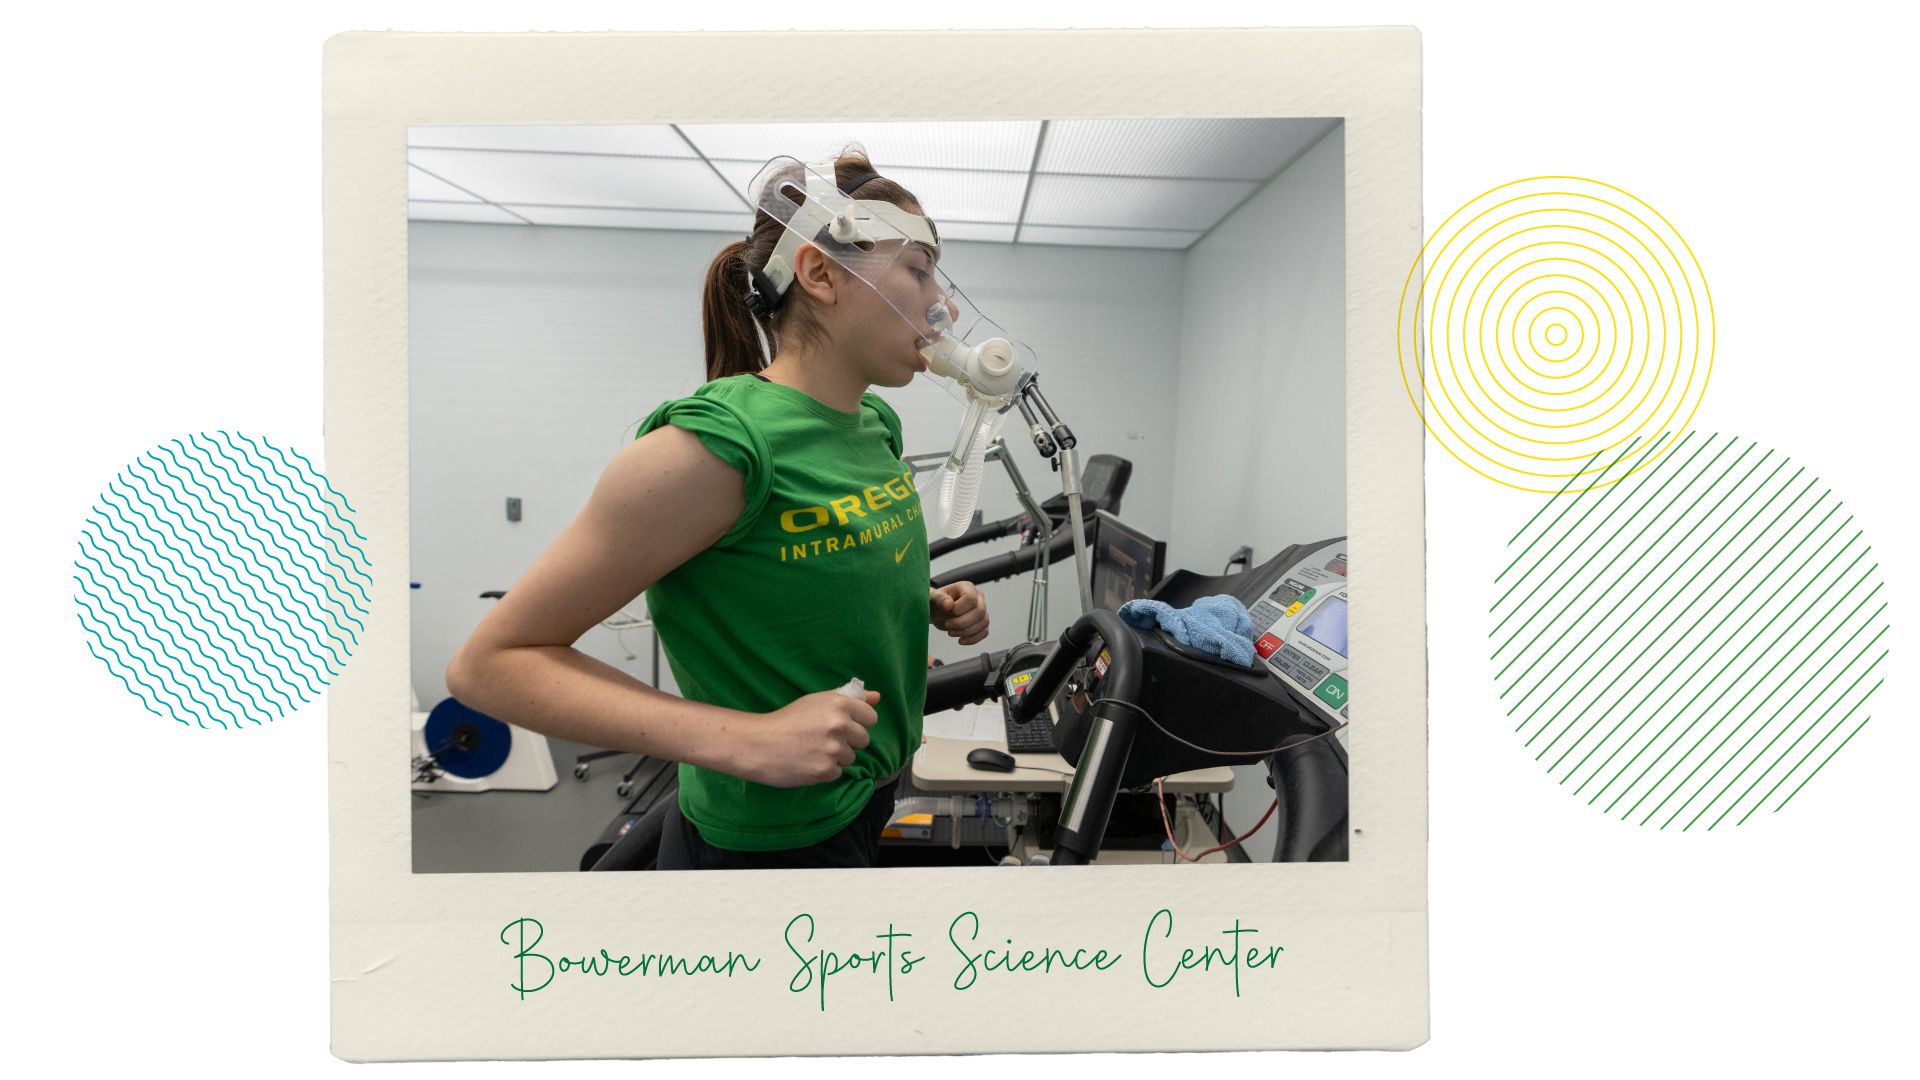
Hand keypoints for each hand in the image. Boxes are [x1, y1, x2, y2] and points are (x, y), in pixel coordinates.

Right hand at [730, 689, 879, 787]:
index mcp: (839, 704)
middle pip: (863, 740)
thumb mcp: (817, 701)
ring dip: (836, 757)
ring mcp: (833, 749)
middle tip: (823, 739)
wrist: (758, 743)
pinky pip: (837, 773)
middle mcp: (840, 725)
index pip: (870, 717)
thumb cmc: (787, 720)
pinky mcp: (825, 771)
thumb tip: (877, 697)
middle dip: (848, 741)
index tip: (841, 725)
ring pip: (850, 758)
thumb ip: (850, 699)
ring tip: (812, 750)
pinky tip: (808, 762)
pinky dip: (825, 770)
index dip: (857, 723)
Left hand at [930, 581, 988, 645]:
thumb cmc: (936, 603)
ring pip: (983, 623)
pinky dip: (973, 639)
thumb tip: (949, 604)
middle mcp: (978, 597)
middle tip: (948, 625)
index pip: (971, 598)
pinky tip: (960, 640)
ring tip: (951, 632)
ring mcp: (982, 610)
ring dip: (966, 632)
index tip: (948, 612)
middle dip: (962, 623)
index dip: (960, 609)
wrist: (937, 613)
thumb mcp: (934, 599)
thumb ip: (940, 599)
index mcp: (967, 587)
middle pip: (980, 612)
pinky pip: (984, 632)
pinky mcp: (981, 623)